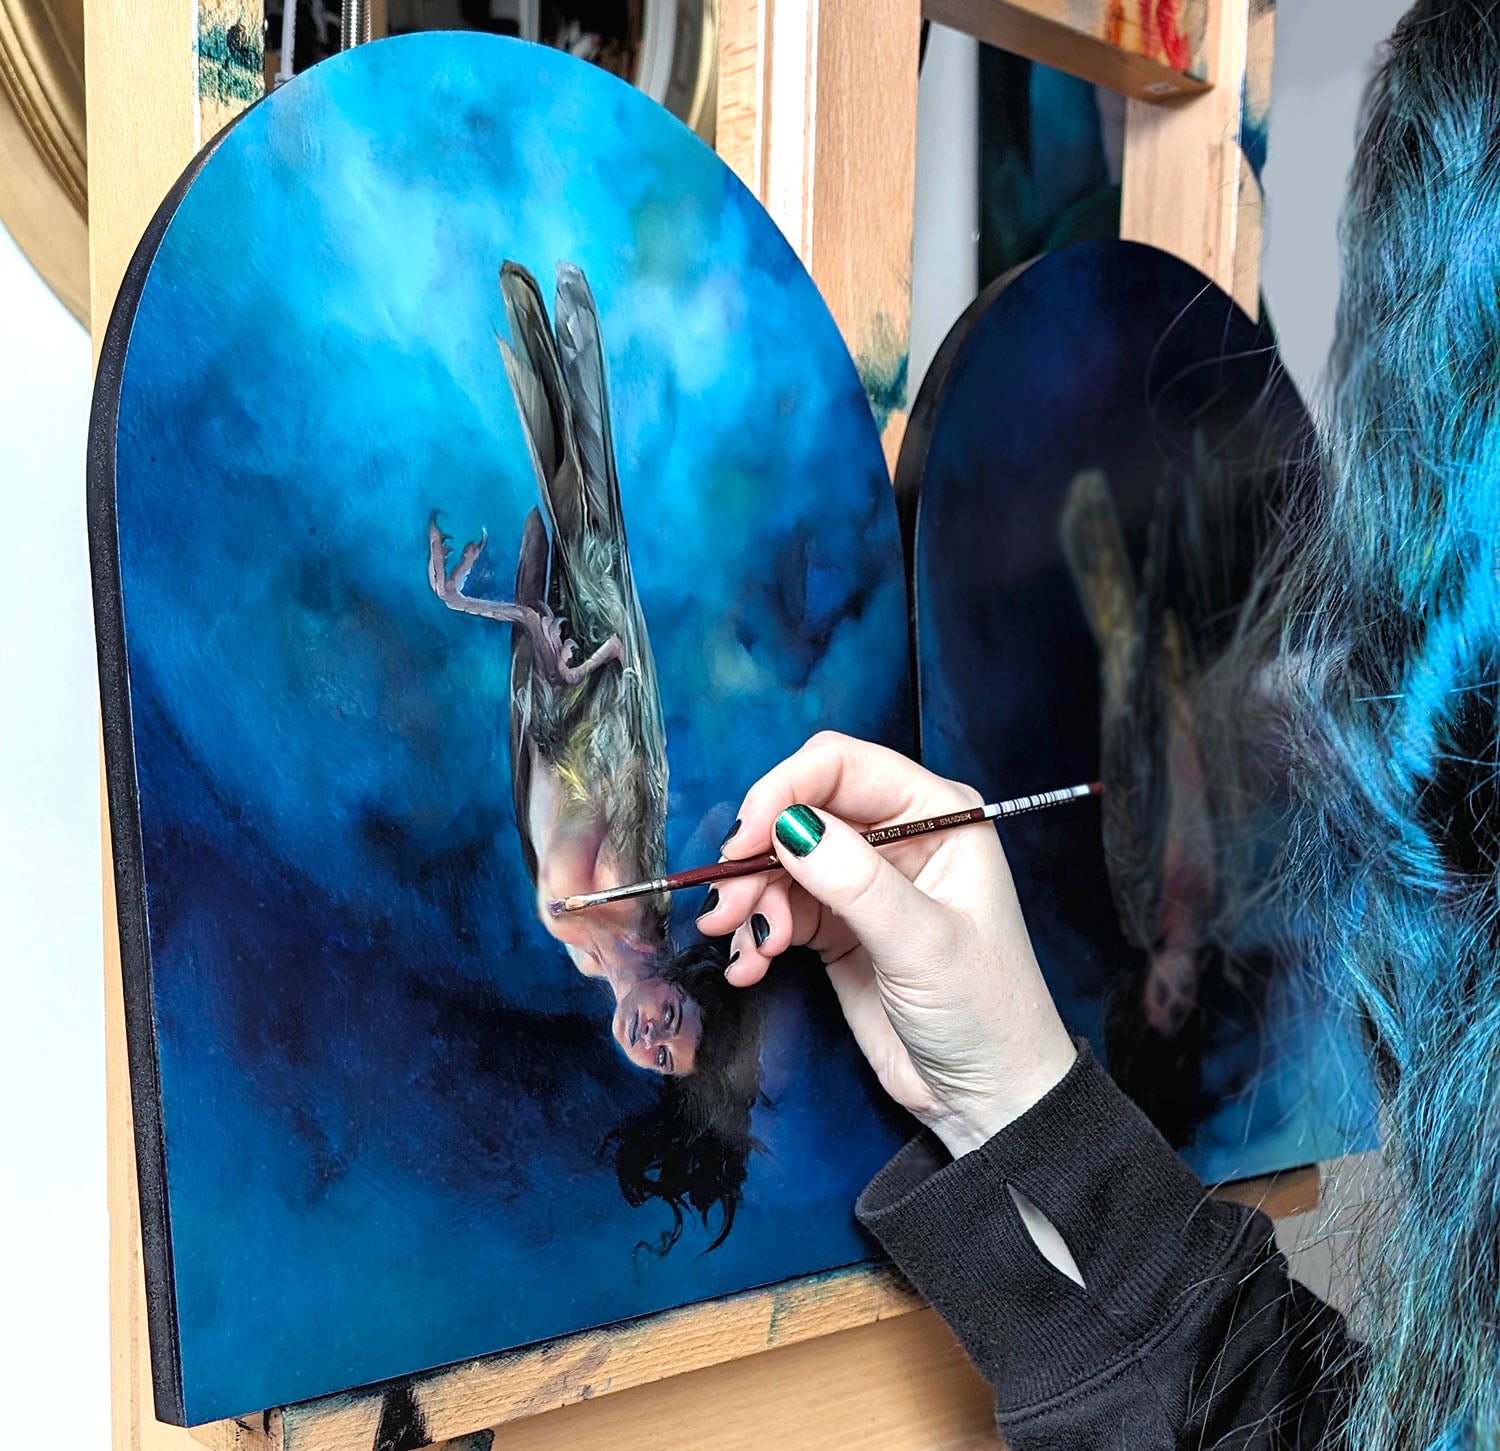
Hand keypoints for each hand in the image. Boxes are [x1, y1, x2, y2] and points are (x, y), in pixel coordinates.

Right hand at [697, 732, 1076, 1157]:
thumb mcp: (921, 942)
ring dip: (748, 902)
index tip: (743, 840)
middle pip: (799, 812)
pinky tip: (751, 967)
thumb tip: (788, 826)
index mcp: (937, 815)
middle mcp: (897, 836)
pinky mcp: (836, 926)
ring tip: (743, 948)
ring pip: (779, 863)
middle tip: (726, 907)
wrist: (986, 1097)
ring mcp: (863, 882)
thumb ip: (854, 881)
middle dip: (756, 856)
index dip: (784, 791)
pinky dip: (755, 934)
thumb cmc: (985, 1011)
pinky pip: (778, 910)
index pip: (843, 766)